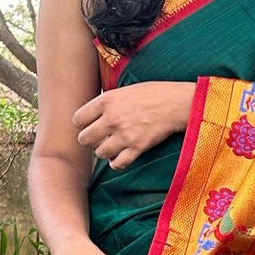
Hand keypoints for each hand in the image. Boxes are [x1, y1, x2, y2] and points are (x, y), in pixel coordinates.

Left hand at [74, 80, 196, 168]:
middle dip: (89, 140)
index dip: (81, 124)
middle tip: (97, 138)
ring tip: (111, 146)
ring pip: (99, 153)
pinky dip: (116, 163)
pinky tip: (119, 157)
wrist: (177, 103)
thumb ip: (107, 102)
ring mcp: (125, 134)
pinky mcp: (138, 147)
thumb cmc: (153, 93)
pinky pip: (118, 164)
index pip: (78, 119)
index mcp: (107, 100)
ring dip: (103, 152)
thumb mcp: (125, 90)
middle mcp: (112, 118)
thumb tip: (93, 115)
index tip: (88, 125)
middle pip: (84, 139)